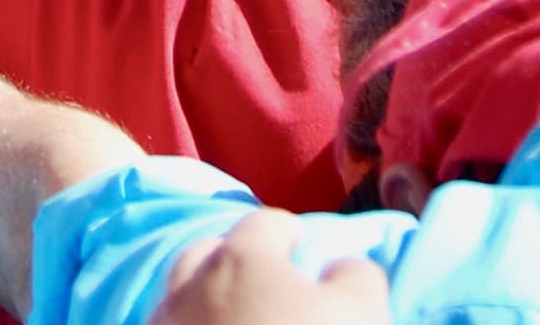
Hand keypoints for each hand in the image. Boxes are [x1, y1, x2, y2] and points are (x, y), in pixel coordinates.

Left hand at [153, 212, 392, 324]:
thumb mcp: (361, 314)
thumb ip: (354, 277)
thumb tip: (340, 267)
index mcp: (240, 260)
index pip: (265, 224)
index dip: (288, 233)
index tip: (300, 246)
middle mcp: (190, 288)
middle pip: (205, 255)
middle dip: (231, 259)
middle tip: (261, 283)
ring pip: (178, 300)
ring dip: (203, 301)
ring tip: (233, 321)